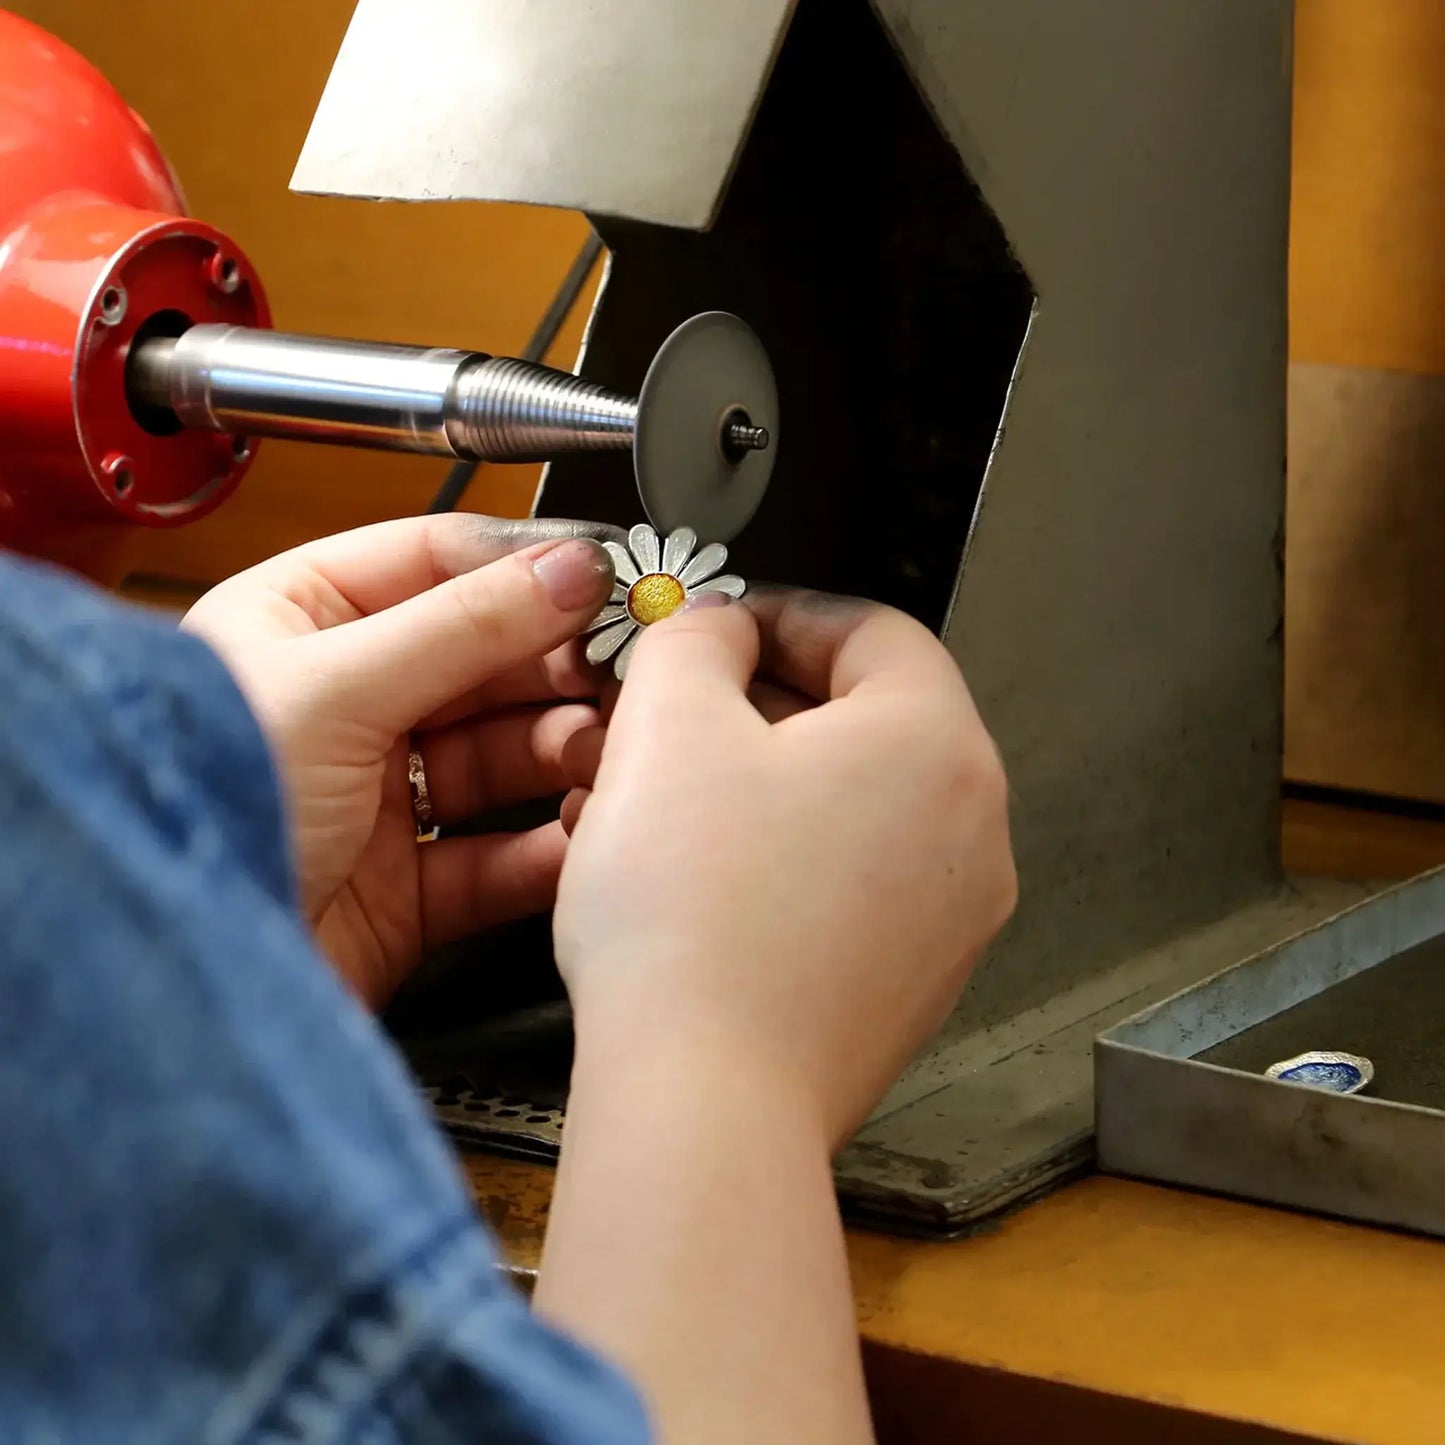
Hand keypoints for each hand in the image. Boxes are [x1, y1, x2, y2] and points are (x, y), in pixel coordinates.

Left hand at [181, 513, 616, 1006]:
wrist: (174, 973)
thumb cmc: (199, 809)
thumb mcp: (334, 688)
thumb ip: (464, 626)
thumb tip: (568, 570)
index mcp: (301, 623)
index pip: (439, 564)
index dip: (528, 568)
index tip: (608, 577)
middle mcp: (345, 703)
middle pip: (486, 662)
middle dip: (561, 667)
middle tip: (630, 669)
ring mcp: (380, 796)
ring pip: (507, 756)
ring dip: (567, 753)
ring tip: (611, 751)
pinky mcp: (409, 886)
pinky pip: (503, 853)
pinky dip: (551, 846)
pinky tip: (585, 831)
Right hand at [554, 585, 1016, 1148]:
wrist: (707, 1101)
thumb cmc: (692, 910)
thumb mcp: (670, 721)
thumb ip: (698, 636)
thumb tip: (723, 629)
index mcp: (937, 744)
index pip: (871, 630)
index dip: (779, 613)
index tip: (712, 628)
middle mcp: (973, 830)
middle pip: (862, 723)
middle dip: (751, 708)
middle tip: (667, 718)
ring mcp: (950, 919)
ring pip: (846, 810)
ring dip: (753, 788)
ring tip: (657, 804)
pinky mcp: (909, 986)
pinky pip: (846, 886)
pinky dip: (777, 862)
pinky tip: (691, 880)